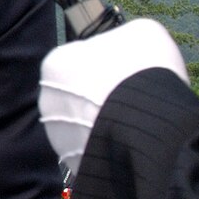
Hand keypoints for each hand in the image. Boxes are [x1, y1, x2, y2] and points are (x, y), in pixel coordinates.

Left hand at [37, 17, 189, 173]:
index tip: (129, 69)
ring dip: (107, 122)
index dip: (108, 62)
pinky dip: (111, 146)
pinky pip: (96, 149)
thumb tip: (127, 49)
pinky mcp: (76, 165)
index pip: (80, 58)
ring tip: (138, 121)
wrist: (149, 127)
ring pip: (86, 124)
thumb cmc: (141, 70)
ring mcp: (59, 137)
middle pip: (80, 93)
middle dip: (104, 95)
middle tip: (136, 96)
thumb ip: (126, 37)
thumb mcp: (144, 33)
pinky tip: (134, 142)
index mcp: (55, 64)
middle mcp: (48, 102)